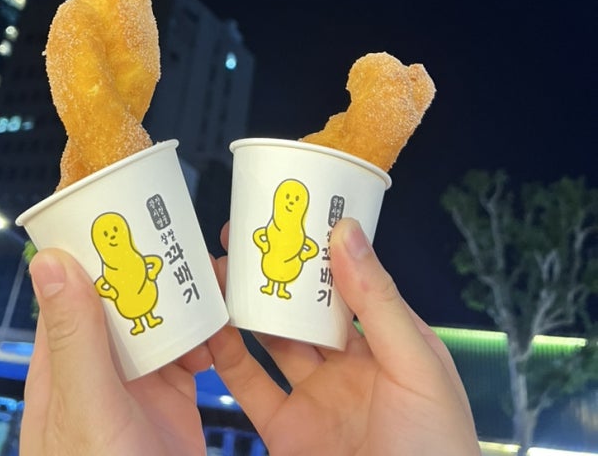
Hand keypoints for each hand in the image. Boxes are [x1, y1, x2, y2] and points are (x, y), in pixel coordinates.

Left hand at [22, 248, 210, 455]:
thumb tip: (48, 261)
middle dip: (150, 268)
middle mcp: (98, 370)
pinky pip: (192, 353)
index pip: (71, 289)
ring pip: (160, 323)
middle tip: (181, 236)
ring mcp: (137, 387)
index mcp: (63, 364)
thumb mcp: (85, 405)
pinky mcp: (173, 403)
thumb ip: (74, 337)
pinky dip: (209, 336)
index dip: (94, 250)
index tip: (120, 212)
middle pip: (122, 300)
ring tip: (211, 274)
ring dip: (184, 299)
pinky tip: (222, 325)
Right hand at [208, 218, 479, 455]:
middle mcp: (349, 366)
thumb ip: (377, 302)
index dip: (315, 249)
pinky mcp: (285, 434)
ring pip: (271, 342)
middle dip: (271, 274)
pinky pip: (250, 388)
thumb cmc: (439, 451)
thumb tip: (345, 231)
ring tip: (212, 272)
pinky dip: (225, 358)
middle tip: (235, 237)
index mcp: (389, 342)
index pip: (347, 281)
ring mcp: (315, 400)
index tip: (284, 213)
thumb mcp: (418, 367)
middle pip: (302, 308)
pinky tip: (207, 327)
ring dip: (242, 308)